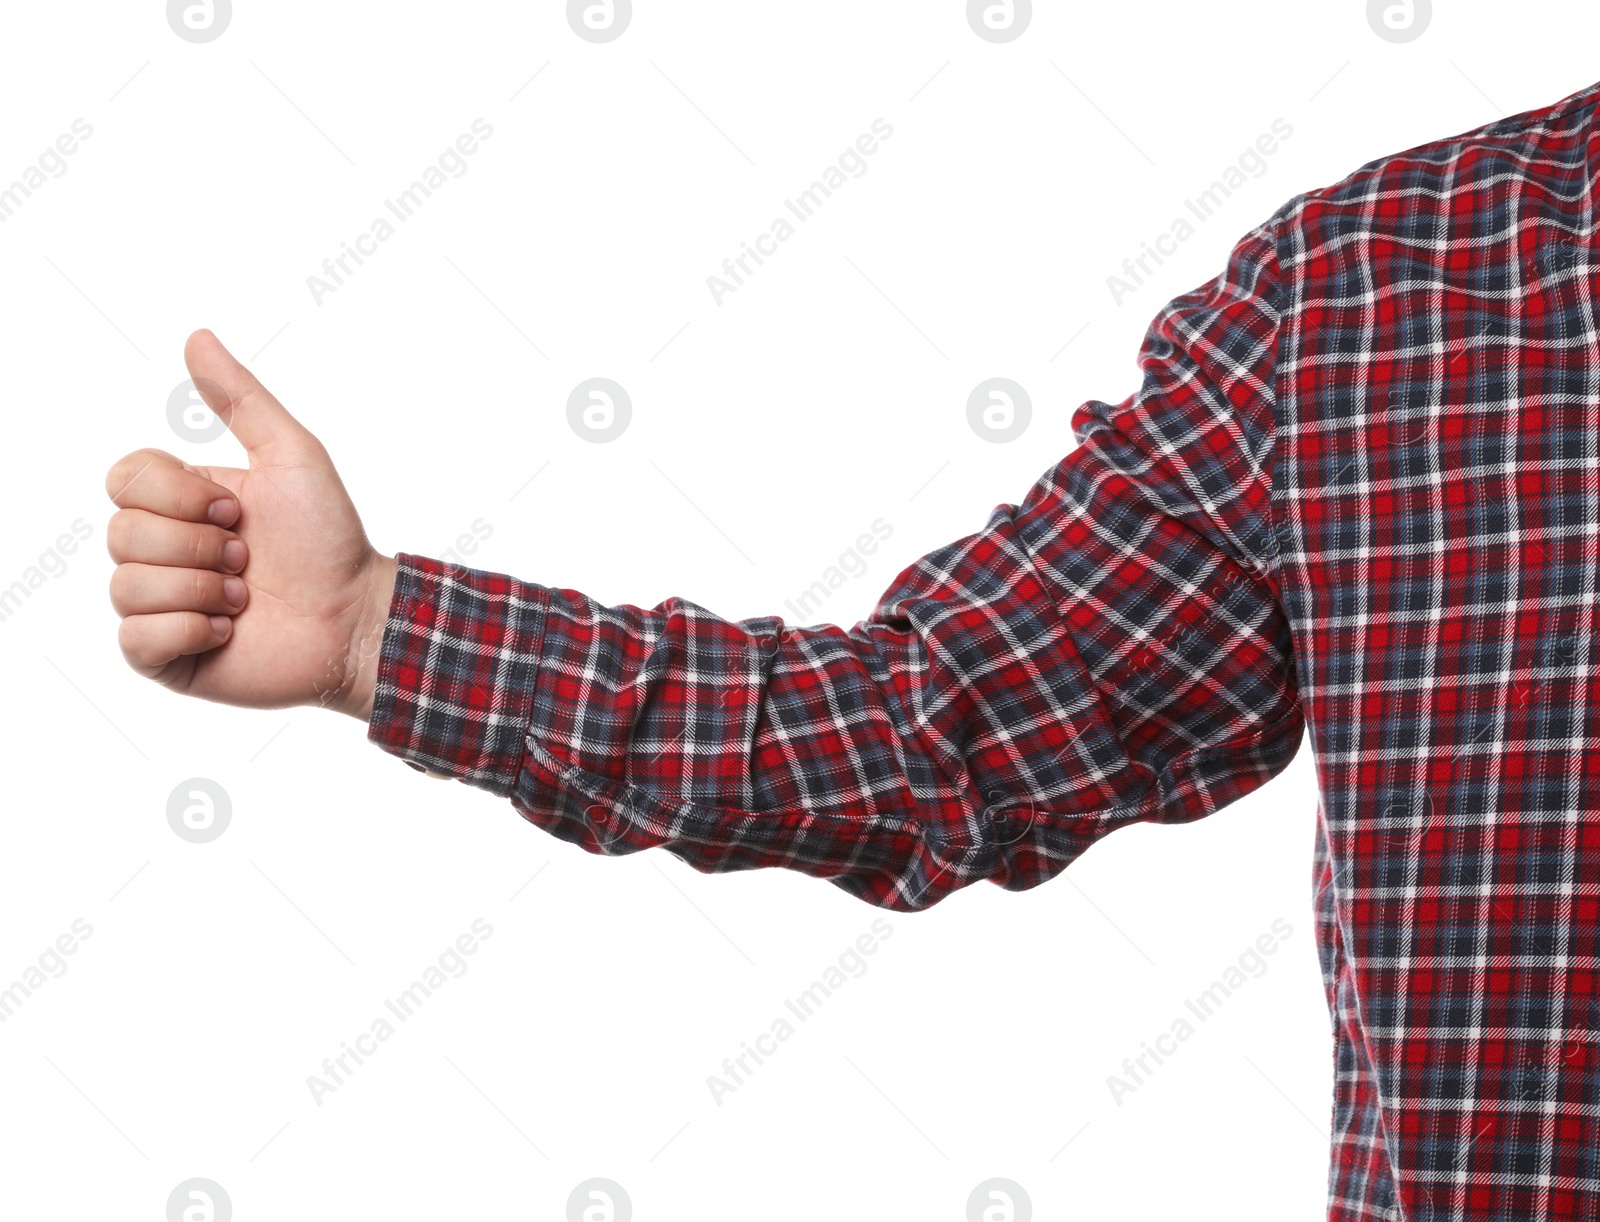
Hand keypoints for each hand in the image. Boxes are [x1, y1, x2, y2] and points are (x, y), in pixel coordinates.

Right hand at [105, 329, 397, 720]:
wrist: (357, 616)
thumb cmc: (330, 540)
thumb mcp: (292, 455)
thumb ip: (241, 399)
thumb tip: (197, 337)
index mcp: (180, 502)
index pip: (124, 478)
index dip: (179, 494)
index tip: (238, 509)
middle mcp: (163, 551)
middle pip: (123, 532)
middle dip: (200, 544)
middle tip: (248, 559)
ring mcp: (160, 605)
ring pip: (126, 585)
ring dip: (202, 590)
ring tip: (246, 598)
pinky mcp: (164, 656)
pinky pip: (134, 638)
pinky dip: (190, 630)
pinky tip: (231, 631)